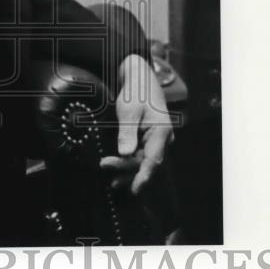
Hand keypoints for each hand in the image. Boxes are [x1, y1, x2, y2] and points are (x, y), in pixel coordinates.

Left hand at [100, 54, 173, 194]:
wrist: (140, 79)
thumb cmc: (136, 92)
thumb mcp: (128, 110)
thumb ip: (127, 132)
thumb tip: (125, 154)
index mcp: (161, 132)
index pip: (153, 160)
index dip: (143, 177)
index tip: (134, 189)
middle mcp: (163, 140)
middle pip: (147, 164)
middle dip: (128, 171)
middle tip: (105, 168)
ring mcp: (157, 141)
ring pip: (144, 163)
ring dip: (129, 173)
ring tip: (113, 183)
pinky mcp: (150, 141)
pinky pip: (142, 158)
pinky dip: (130, 165)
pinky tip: (118, 173)